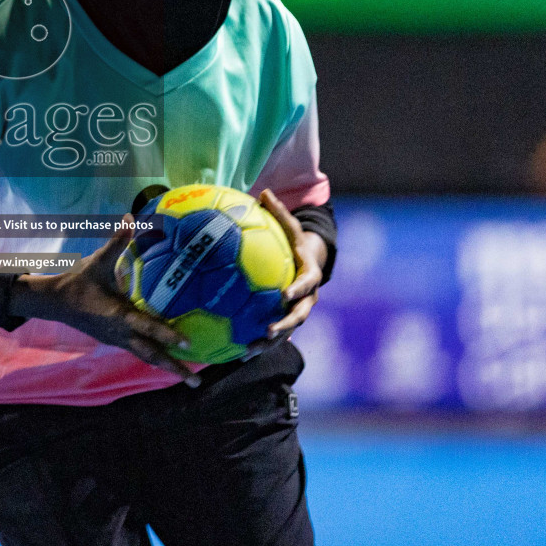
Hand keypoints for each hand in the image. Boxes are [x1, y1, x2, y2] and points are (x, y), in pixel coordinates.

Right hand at [9, 215, 195, 382]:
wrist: (54, 302)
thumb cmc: (78, 281)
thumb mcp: (98, 261)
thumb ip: (118, 241)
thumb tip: (131, 217)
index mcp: (118, 314)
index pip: (147, 326)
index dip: (167, 334)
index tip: (188, 344)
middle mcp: (120, 333)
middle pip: (151, 354)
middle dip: (174, 369)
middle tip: (196, 384)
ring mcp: (117, 340)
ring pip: (146, 357)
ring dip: (167, 368)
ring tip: (189, 380)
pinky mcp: (115, 341)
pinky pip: (139, 353)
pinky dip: (155, 359)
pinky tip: (168, 362)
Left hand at [250, 190, 326, 350]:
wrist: (311, 262)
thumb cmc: (296, 241)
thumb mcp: (291, 226)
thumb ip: (279, 212)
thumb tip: (264, 192)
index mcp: (309, 275)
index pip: (307, 284)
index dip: (297, 290)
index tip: (284, 295)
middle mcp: (307, 298)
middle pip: (298, 316)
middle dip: (284, 326)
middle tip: (267, 331)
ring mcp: (298, 312)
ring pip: (286, 332)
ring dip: (268, 344)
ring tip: (247, 352)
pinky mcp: (286, 321)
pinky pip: (273, 335)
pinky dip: (257, 343)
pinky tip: (235, 353)